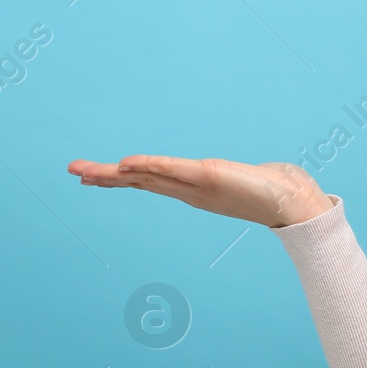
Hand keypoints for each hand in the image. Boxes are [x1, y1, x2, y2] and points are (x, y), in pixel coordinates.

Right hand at [66, 154, 334, 228]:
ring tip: (84, 171)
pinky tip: (125, 164)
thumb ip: (233, 176)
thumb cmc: (272, 190)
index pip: (147, 180)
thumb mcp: (242, 179)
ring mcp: (195, 185)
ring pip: (147, 176)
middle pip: (138, 180)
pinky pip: (170, 170)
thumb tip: (237, 174)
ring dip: (114, 173)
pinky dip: (146, 166)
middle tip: (72, 171)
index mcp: (191, 189)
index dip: (119, 177)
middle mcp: (188, 190)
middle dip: (104, 177)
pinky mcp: (207, 176)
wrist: (294, 203)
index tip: (91, 176)